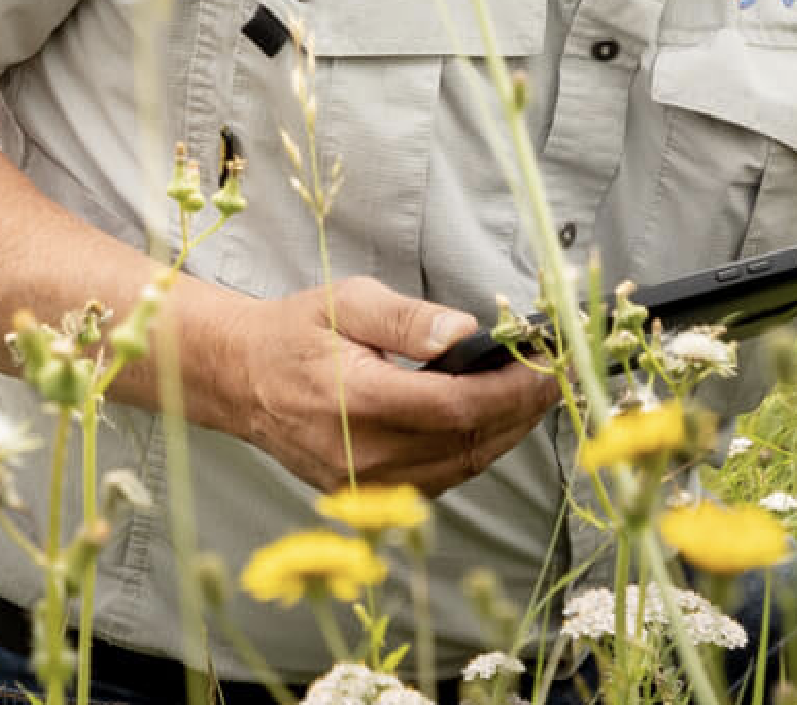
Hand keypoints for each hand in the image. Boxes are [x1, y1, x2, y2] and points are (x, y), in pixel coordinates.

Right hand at [241, 277, 558, 494]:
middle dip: (521, 410)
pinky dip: (473, 452)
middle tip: (554, 374)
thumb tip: (465, 332)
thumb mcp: (348, 302)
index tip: (543, 360)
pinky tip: (493, 421)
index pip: (456, 407)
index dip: (511, 389)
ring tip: (534, 395)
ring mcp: (362, 484)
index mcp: (358, 400)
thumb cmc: (296, 332)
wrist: (242, 379)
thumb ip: (407, 320)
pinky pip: (436, 481)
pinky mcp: (363, 495)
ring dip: (505, 435)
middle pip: (467, 443)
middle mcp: (362, 455)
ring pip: (458, 469)